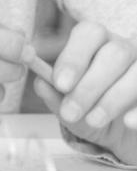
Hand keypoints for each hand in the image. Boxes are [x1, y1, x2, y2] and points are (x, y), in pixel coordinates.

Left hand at [28, 20, 136, 163]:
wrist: (123, 137)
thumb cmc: (91, 113)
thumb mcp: (69, 108)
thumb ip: (54, 95)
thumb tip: (41, 83)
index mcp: (98, 43)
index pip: (89, 33)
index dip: (74, 57)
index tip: (60, 84)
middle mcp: (128, 48)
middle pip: (116, 52)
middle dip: (90, 84)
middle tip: (71, 112)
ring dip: (113, 98)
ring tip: (93, 121)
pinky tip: (128, 122)